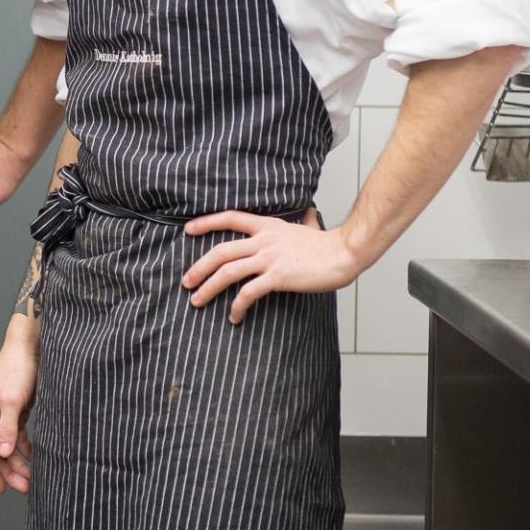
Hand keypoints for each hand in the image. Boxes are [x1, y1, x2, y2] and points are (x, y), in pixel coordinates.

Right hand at [0, 321, 37, 494]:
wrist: (30, 347)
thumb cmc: (17, 369)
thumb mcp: (13, 400)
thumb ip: (7, 428)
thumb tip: (2, 454)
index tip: (2, 490)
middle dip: (8, 472)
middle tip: (25, 488)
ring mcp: (3, 416)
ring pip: (7, 448)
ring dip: (18, 463)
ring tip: (33, 479)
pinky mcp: (16, 412)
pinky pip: (17, 438)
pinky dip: (25, 449)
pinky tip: (36, 459)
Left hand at [180, 208, 362, 324]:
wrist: (343, 253)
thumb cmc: (328, 244)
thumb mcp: (310, 226)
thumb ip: (305, 220)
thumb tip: (310, 213)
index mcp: (267, 226)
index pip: (229, 218)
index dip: (206, 223)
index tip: (188, 230)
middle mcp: (263, 240)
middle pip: (220, 251)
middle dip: (199, 267)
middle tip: (186, 282)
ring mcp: (269, 258)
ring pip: (228, 272)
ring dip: (208, 288)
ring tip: (197, 301)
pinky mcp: (277, 277)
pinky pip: (249, 292)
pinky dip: (237, 306)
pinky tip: (234, 316)